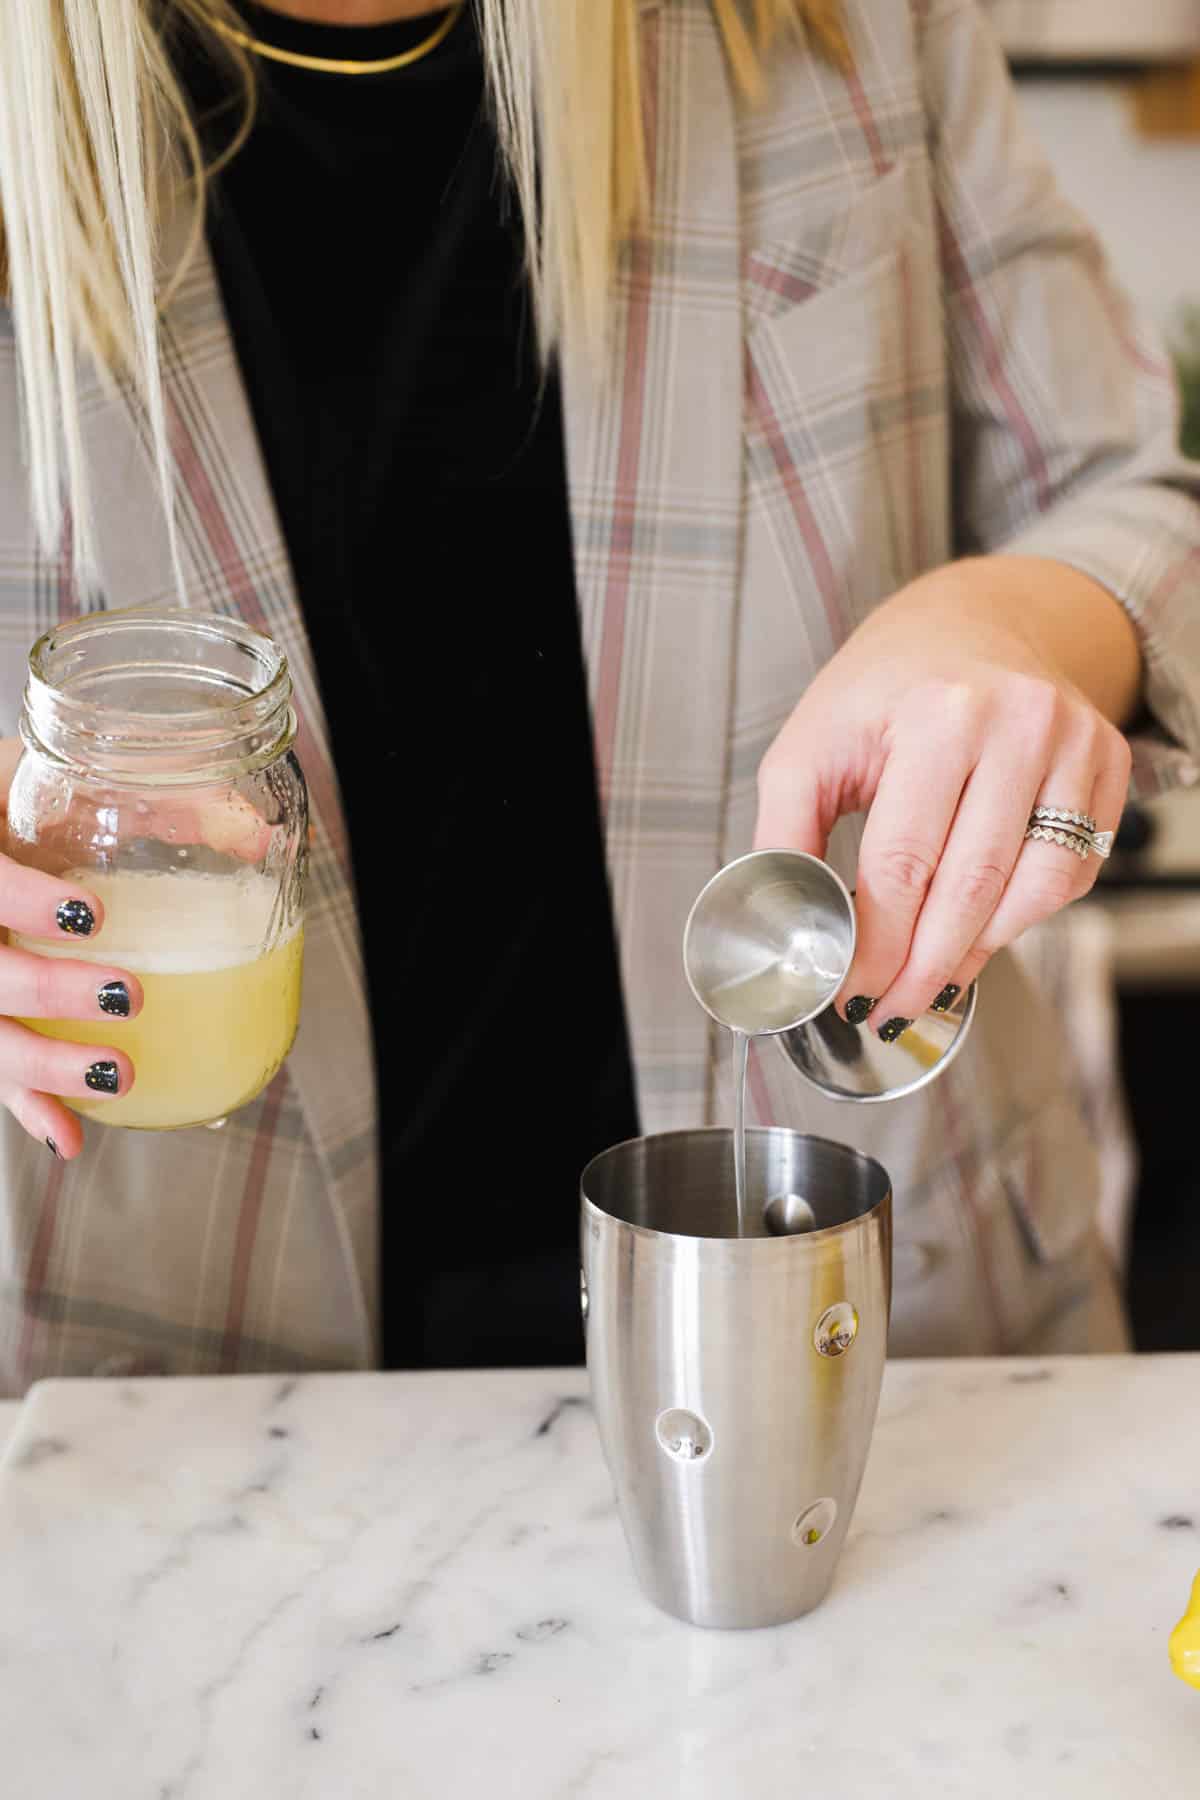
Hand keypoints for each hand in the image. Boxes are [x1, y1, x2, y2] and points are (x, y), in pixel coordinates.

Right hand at [0, 738, 138, 1157]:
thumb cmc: (25, 804)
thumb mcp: (76, 787)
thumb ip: (165, 808)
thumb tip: (259, 839)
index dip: (22, 902)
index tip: (89, 915)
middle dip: (50, 991)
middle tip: (128, 995)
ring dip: (44, 1069)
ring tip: (116, 1075)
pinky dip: (30, 1107)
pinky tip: (70, 1137)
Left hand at [753, 559, 1134, 1033]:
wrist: (973, 621)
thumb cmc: (884, 687)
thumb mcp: (812, 741)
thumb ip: (786, 830)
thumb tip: (787, 922)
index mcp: (936, 713)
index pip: (903, 861)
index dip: (875, 942)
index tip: (850, 989)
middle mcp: (1018, 723)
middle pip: (971, 884)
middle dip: (924, 966)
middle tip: (888, 1008)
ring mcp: (1074, 742)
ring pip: (1036, 888)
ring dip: (979, 952)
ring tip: (930, 981)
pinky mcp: (1107, 761)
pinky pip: (1075, 869)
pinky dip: (1026, 915)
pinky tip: (979, 930)